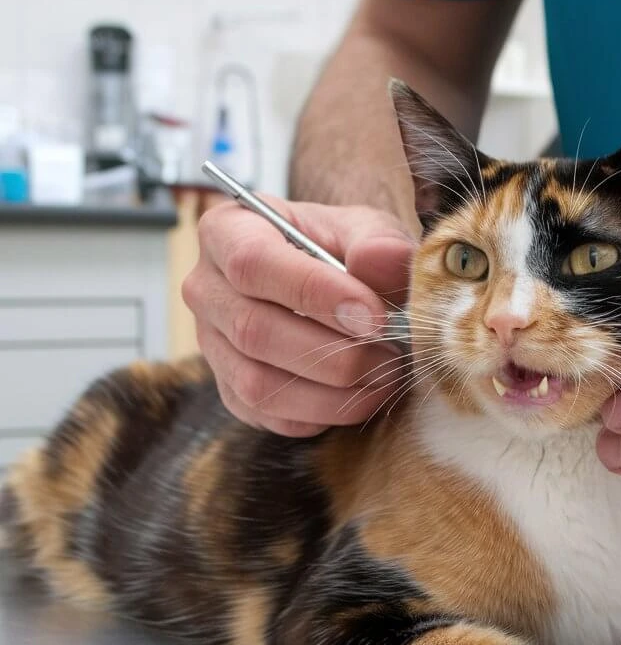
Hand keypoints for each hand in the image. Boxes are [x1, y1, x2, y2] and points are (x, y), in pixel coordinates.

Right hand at [183, 198, 414, 435]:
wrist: (335, 283)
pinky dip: (321, 413)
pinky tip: (361, 395)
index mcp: (227, 231)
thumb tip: (384, 259)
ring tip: (384, 378)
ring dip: (331, 392)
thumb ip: (378, 241)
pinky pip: (268, 415)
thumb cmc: (344, 249)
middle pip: (254, 330)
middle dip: (333, 352)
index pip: (252, 263)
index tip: (373, 317)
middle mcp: (206, 289)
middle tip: (391, 355)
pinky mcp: (230, 390)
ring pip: (257, 383)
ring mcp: (212, 345)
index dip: (314, 293)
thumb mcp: (365, 229)